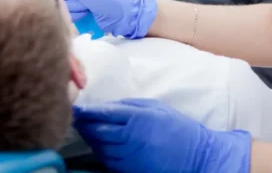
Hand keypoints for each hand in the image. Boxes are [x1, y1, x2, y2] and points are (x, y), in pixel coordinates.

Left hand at [73, 99, 251, 172]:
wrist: (194, 155)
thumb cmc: (176, 128)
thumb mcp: (156, 107)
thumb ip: (130, 105)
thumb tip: (107, 107)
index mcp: (137, 117)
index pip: (103, 113)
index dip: (87, 111)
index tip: (76, 107)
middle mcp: (129, 137)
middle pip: (97, 132)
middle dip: (85, 125)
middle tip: (77, 120)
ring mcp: (128, 156)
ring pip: (99, 148)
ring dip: (91, 140)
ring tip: (87, 132)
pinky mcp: (129, 170)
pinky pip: (107, 161)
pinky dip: (101, 153)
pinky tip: (101, 147)